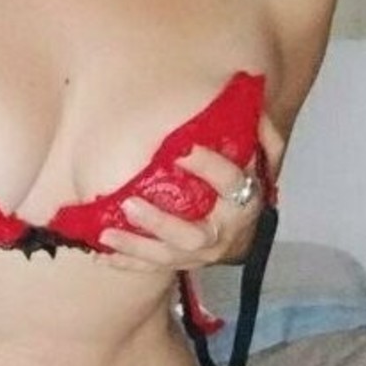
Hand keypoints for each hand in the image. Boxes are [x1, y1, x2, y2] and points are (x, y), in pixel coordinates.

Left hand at [98, 144, 263, 273]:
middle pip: (192, 235)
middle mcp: (222, 232)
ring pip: (167, 256)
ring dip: (135, 246)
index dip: (208, 166)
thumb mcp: (262, 157)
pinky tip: (102, 255)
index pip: (229, 183)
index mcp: (244, 201)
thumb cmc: (247, 185)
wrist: (245, 231)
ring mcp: (201, 254)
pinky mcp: (182, 262)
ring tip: (105, 233)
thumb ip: (261, 133)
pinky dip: (127, 263)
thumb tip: (253, 98)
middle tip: (129, 203)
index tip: (182, 149)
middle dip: (159, 223)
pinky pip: (152, 267)